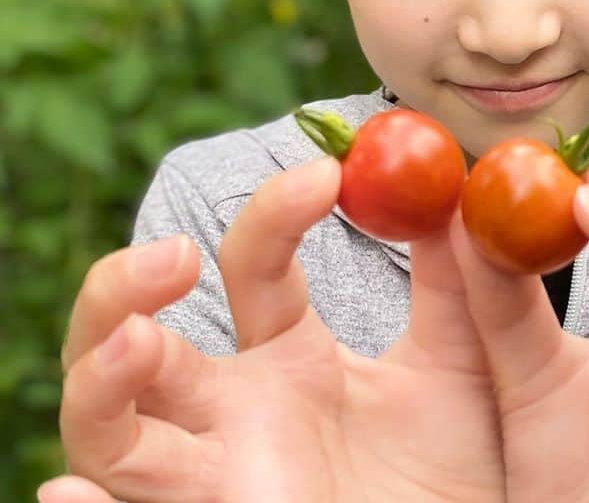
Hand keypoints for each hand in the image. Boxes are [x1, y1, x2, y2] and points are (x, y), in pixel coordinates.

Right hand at [44, 158, 502, 502]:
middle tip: (177, 255)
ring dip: (97, 381)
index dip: (276, 211)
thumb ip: (455, 275)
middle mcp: (237, 409)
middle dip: (125, 286)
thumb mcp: (463, 354)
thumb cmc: (467, 463)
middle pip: (133, 336)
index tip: (328, 173)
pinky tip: (66, 492)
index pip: (251, 261)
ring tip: (138, 342)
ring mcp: (220, 472)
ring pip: (108, 430)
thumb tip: (455, 183)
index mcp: (291, 356)